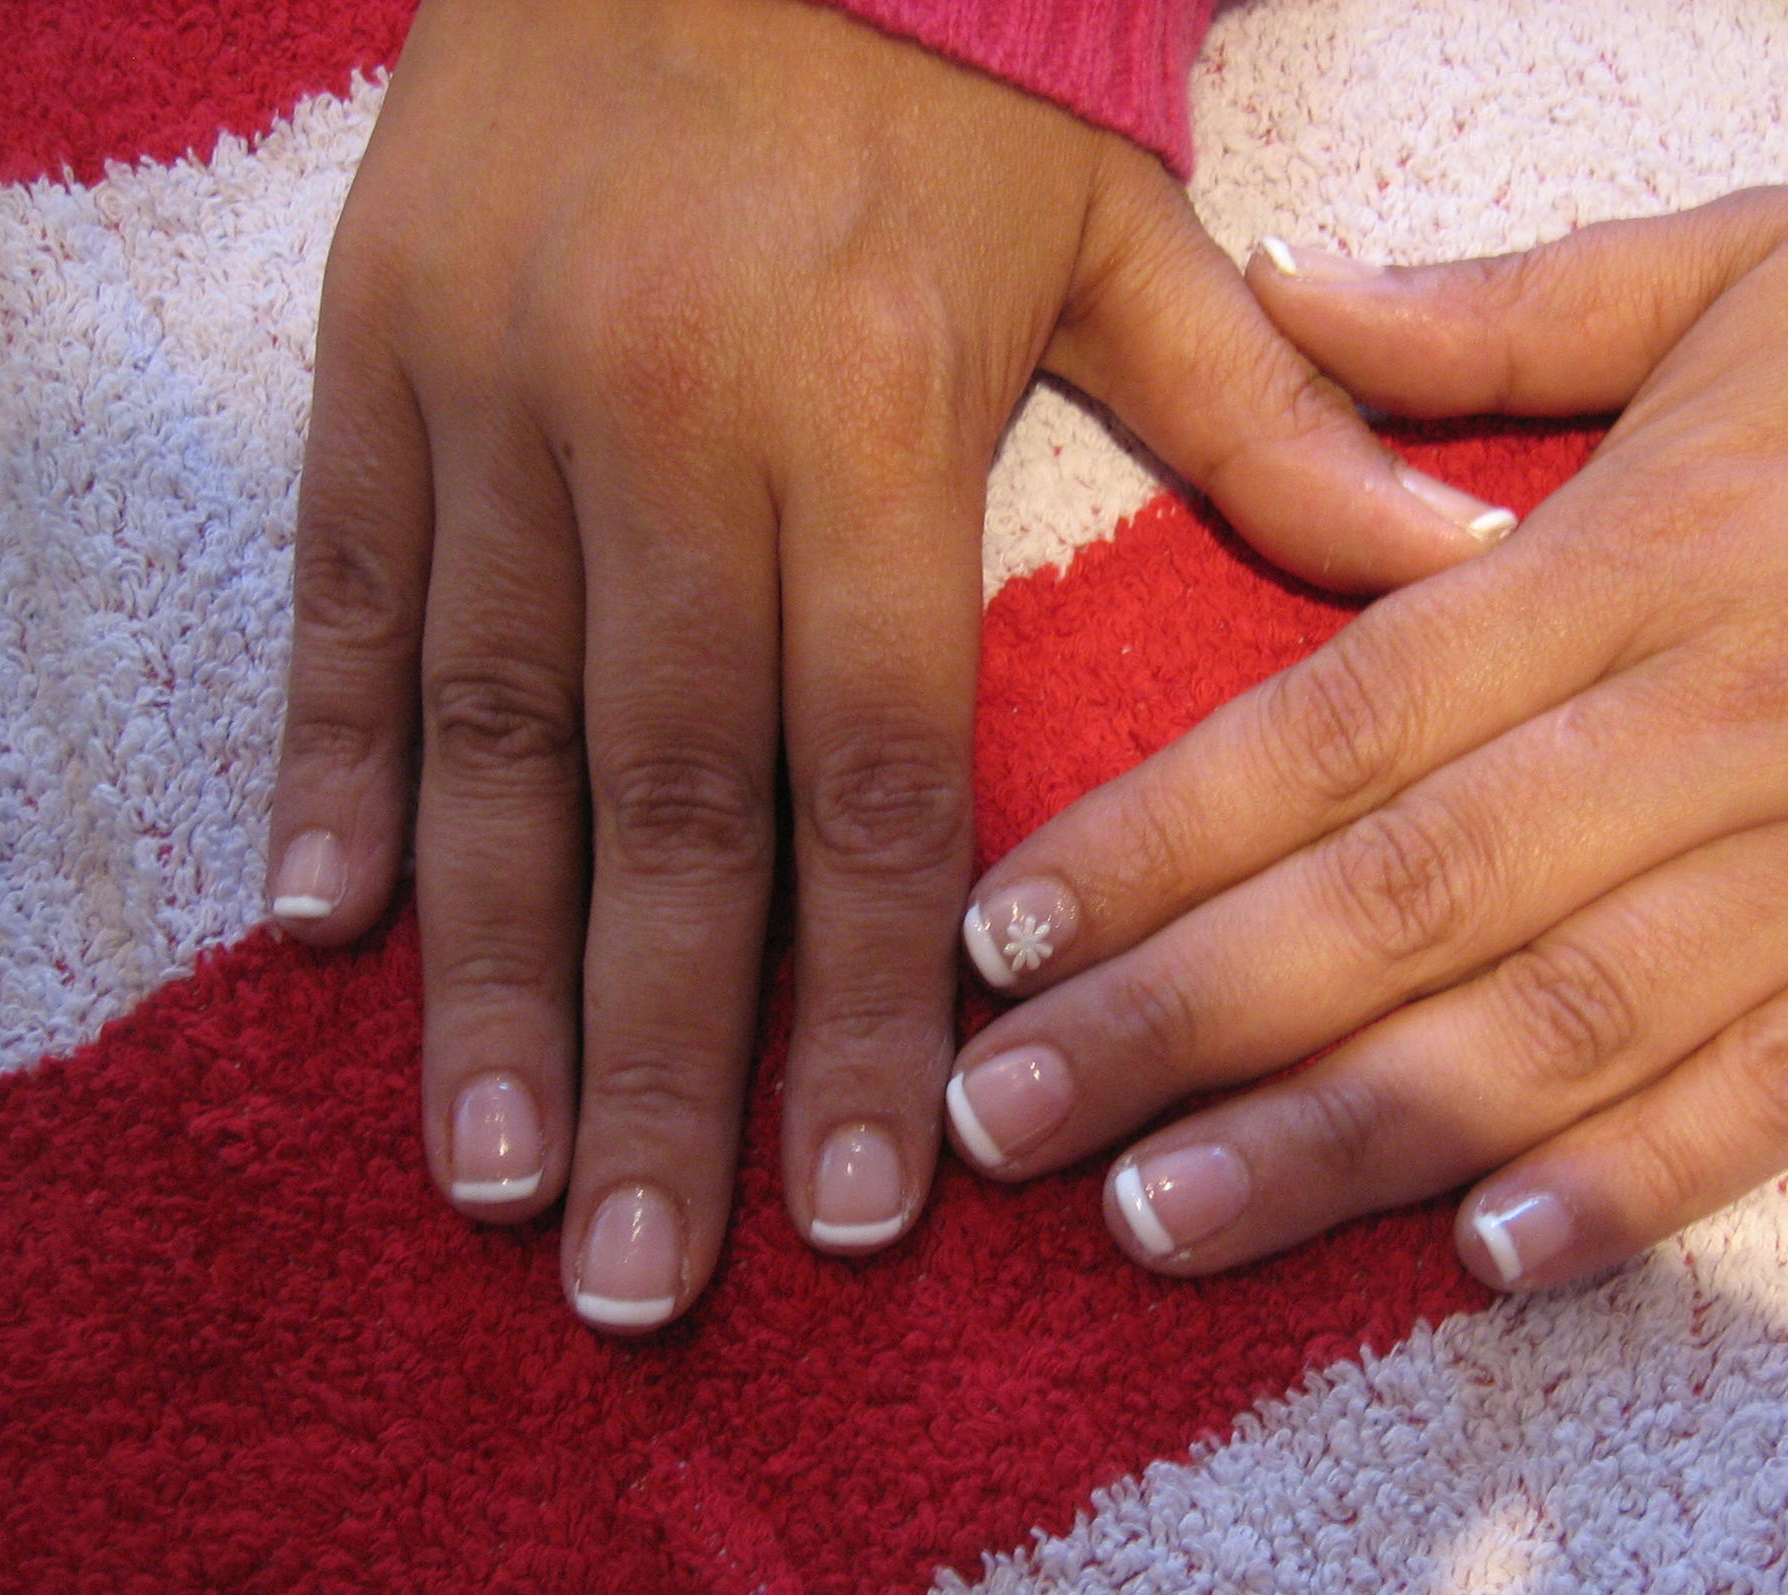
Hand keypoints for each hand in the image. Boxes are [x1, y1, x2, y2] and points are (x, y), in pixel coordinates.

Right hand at [264, 0, 1502, 1330]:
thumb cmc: (931, 51)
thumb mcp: (1114, 212)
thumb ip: (1267, 416)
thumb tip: (1466, 562)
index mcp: (863, 414)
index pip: (874, 775)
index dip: (864, 1004)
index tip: (864, 1200)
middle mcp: (666, 432)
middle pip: (673, 810)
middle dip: (664, 1065)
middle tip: (640, 1279)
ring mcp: (492, 399)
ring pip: (483, 736)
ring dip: (487, 977)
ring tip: (492, 1174)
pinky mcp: (370, 359)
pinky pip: (333, 593)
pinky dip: (321, 766)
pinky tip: (321, 935)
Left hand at [941, 155, 1787, 1290]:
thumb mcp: (1762, 259)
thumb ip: (1498, 313)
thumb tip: (1277, 290)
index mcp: (1648, 554)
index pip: (1339, 727)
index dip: (1153, 843)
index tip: (1001, 936)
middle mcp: (1725, 725)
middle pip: (1401, 903)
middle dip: (1178, 1027)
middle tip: (997, 1127)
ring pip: (1556, 1034)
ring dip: (1341, 1143)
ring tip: (1156, 1227)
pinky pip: (1781, 1103)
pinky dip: (1635, 1189)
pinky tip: (1483, 1261)